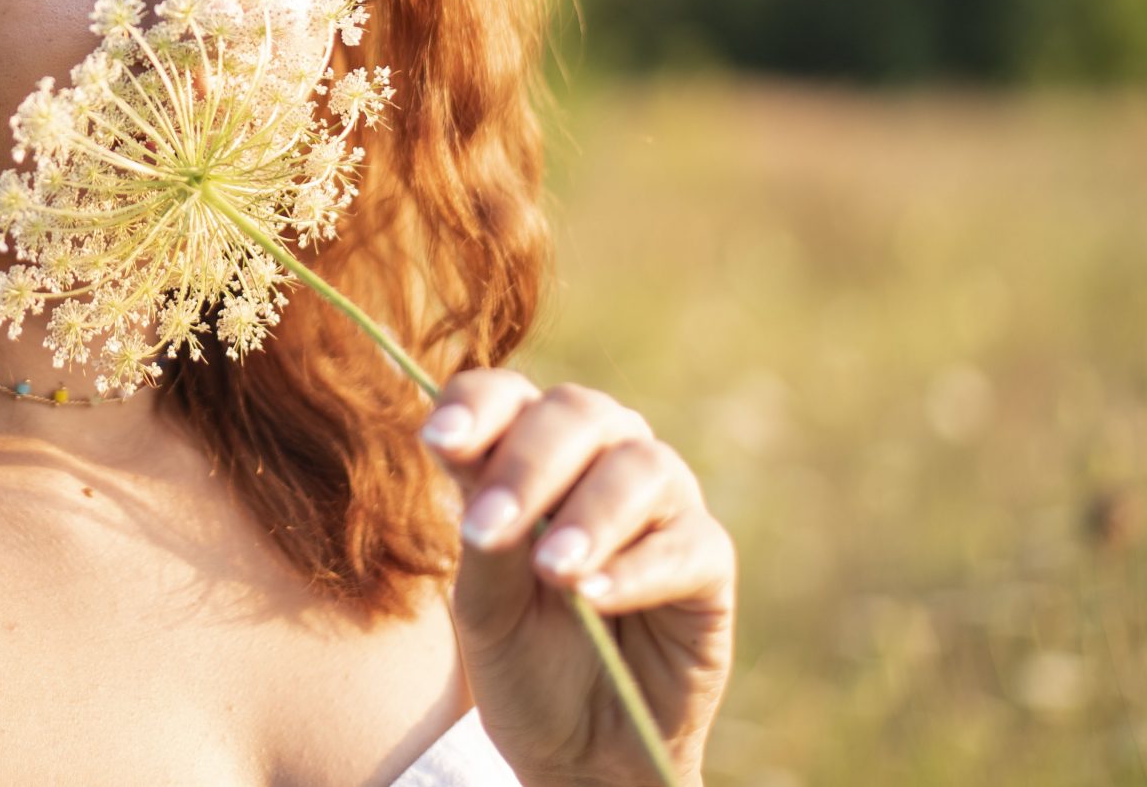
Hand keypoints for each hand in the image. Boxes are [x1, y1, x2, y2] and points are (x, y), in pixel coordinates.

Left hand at [419, 370, 734, 786]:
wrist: (581, 750)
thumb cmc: (525, 659)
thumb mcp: (485, 605)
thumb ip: (486, 536)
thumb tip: (469, 463)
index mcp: (530, 452)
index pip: (505, 395)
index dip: (475, 406)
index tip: (438, 440)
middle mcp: (600, 457)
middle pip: (576, 414)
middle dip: (527, 466)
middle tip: (488, 526)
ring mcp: (661, 503)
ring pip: (639, 466)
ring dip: (589, 514)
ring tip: (551, 569)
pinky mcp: (707, 559)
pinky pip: (686, 543)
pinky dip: (637, 568)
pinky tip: (595, 595)